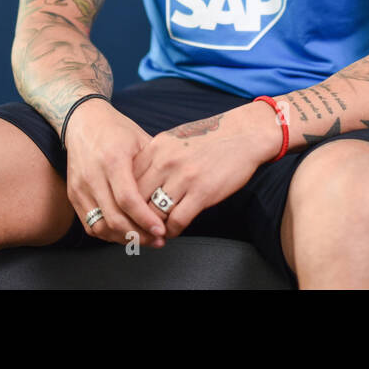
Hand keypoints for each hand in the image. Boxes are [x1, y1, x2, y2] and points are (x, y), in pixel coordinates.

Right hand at [63, 99, 169, 246]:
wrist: (83, 121)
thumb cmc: (117, 130)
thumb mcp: (141, 140)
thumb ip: (155, 167)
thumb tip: (176, 194)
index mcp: (113, 159)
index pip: (128, 199)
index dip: (145, 219)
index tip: (162, 230)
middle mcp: (93, 175)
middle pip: (114, 218)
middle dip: (138, 235)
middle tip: (158, 240)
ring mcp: (80, 187)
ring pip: (100, 226)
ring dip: (124, 239)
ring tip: (145, 240)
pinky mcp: (73, 195)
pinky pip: (90, 224)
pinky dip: (109, 234)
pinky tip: (126, 233)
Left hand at [132, 101, 281, 238]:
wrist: (243, 134)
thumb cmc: (209, 138)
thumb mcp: (173, 140)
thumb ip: (154, 159)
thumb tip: (135, 182)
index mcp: (155, 148)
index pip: (127, 181)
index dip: (125, 201)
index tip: (127, 213)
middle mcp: (165, 161)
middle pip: (136, 200)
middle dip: (135, 218)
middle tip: (137, 229)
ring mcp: (183, 177)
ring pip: (154, 214)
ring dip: (153, 228)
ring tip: (155, 233)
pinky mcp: (202, 192)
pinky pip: (177, 221)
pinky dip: (172, 231)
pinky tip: (175, 230)